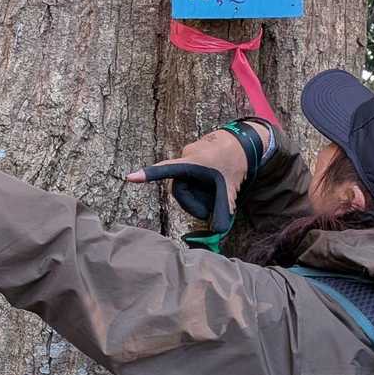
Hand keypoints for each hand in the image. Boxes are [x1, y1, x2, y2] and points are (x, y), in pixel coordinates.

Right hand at [125, 121, 269, 236]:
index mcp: (193, 162)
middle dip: (192, 204)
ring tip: (215, 193)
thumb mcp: (230, 189)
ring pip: (184, 185)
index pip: (167, 170)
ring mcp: (187, 158)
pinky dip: (199, 188)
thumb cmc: (234, 163)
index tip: (130, 178)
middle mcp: (186, 158)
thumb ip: (223, 210)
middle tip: (207, 213)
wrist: (242, 143)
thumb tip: (218, 231)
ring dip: (197, 196)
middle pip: (179, 189)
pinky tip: (213, 186)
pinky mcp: (190, 159)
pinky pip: (189, 179)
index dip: (148, 175)